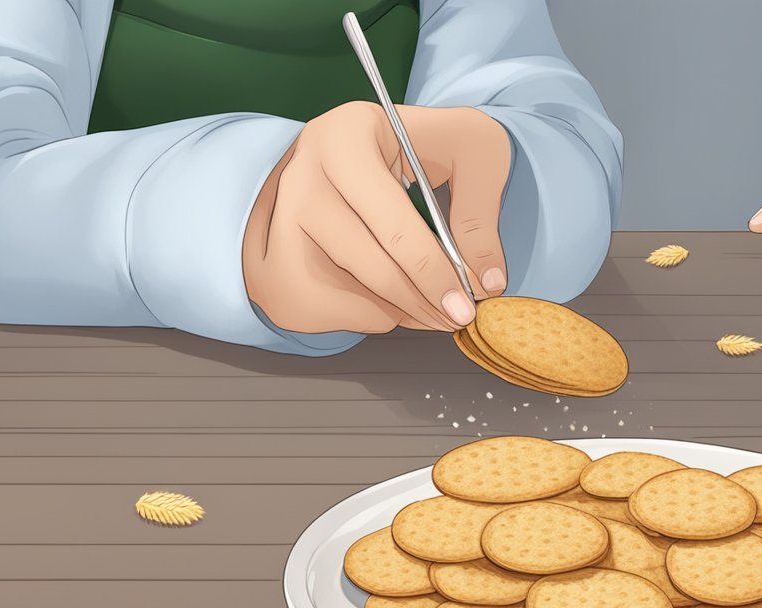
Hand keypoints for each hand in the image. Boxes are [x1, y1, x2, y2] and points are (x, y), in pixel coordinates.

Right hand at [243, 102, 510, 334]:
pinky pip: (322, 304)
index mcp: (345, 137)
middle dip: (417, 298)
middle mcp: (300, 174)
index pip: (387, 218)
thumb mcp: (473, 149)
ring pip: (340, 289)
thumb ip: (482, 214)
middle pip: (362, 260)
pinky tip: (396, 296)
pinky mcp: (274, 251)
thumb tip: (487, 283)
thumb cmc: (428, 143)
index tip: (463, 305)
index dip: (430, 268)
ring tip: (431, 304)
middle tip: (456, 318)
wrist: (373, 143)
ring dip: (395, 309)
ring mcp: (279, 215)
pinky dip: (366, 312)